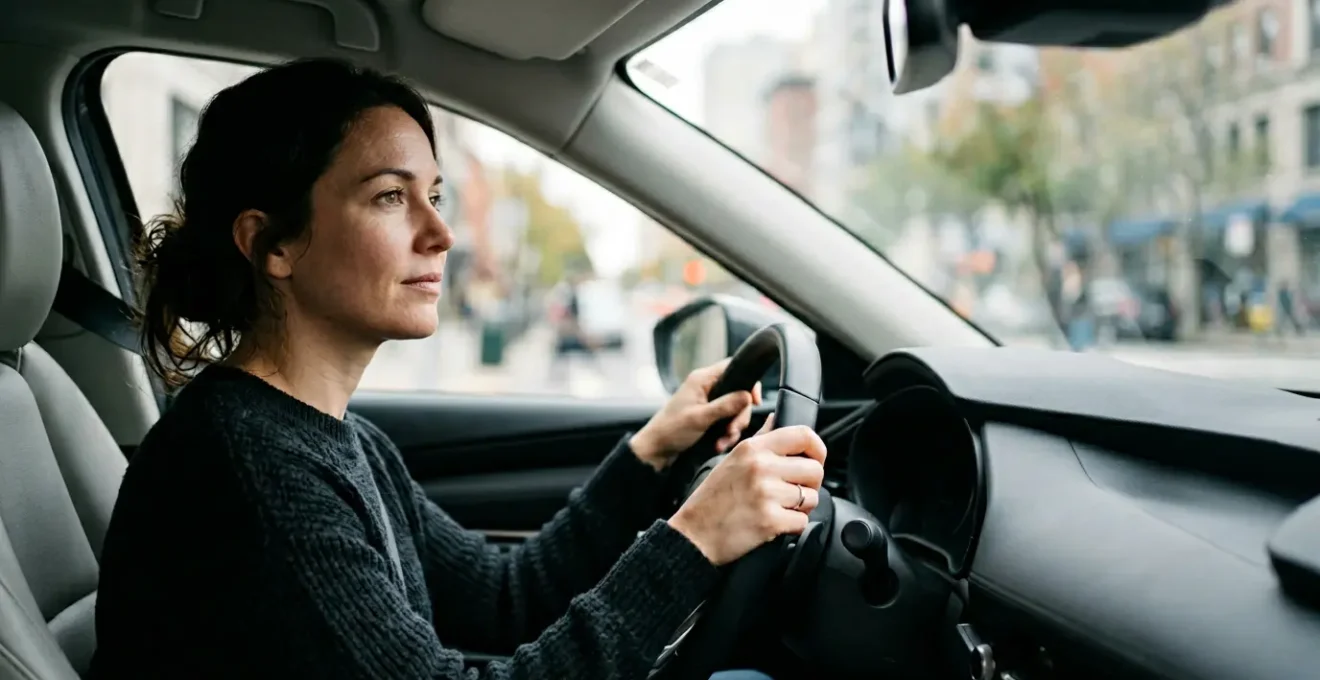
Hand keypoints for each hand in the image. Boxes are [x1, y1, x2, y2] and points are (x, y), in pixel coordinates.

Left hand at [629, 358, 761, 470]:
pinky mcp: (708, 416)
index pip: (734, 367)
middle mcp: (707, 387)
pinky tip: (719, 445)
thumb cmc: (671, 430)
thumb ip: (725, 405)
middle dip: (739, 415)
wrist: (656, 450)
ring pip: (735, 410)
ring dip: (732, 428)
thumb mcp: (700, 418)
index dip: (748, 383)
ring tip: (722, 442)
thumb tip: (748, 395)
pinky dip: (726, 434)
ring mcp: (708, 402)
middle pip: (739, 393)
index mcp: (702, 379)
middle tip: (732, 431)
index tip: (754, 401)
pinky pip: (727, 421)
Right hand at [667, 418, 826, 565]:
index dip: (818, 449)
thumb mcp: (732, 459)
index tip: (815, 460)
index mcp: (753, 448)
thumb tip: (777, 418)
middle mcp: (761, 467)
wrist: (694, 535)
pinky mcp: (770, 520)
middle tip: (792, 492)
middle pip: (815, 470)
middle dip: (809, 485)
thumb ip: (760, 438)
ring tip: (778, 509)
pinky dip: (792, 526)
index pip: (804, 435)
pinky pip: (803, 521)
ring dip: (801, 507)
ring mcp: (766, 493)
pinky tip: (774, 524)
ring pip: (811, 497)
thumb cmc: (712, 499)